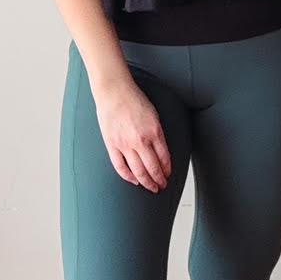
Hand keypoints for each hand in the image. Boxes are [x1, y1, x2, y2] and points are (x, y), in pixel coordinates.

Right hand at [92, 75, 171, 191]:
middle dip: (159, 180)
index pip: (164, 158)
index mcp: (154, 132)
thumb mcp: (154, 115)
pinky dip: (128, 176)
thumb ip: (158, 134)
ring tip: (151, 188)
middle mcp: (140, 140)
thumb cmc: (134, 100)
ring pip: (138, 171)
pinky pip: (120, 166)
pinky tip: (134, 181)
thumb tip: (161, 152)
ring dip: (146, 182)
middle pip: (153, 168)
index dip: (167, 170)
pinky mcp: (112, 144)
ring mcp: (125, 144)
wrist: (114, 91)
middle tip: (162, 186)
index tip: (168, 175)